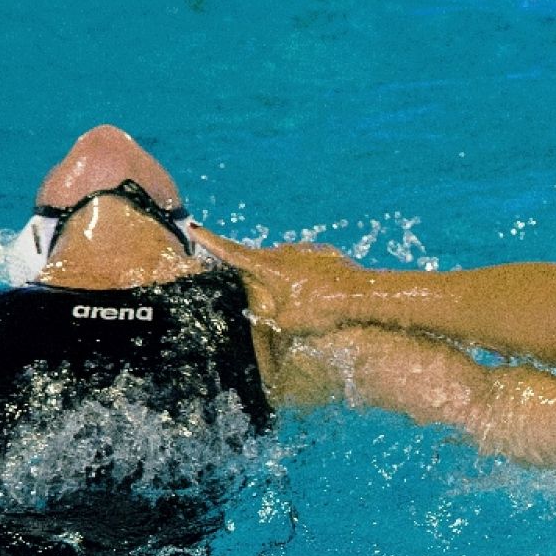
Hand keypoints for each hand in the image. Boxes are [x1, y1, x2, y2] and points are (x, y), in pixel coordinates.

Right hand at [191, 224, 359, 334]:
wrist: (361, 294)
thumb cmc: (322, 311)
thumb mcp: (288, 325)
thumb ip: (268, 324)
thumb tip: (261, 329)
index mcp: (268, 267)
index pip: (231, 252)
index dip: (210, 242)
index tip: (193, 226)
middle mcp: (284, 253)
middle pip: (259, 259)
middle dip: (253, 271)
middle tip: (252, 285)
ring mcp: (306, 251)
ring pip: (286, 260)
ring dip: (284, 274)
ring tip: (295, 297)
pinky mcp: (326, 253)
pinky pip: (309, 263)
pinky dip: (307, 275)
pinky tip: (318, 291)